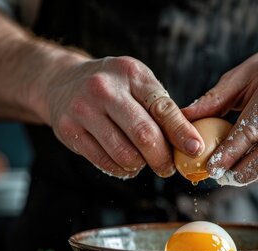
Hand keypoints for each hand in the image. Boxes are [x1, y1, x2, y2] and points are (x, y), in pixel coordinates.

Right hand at [45, 56, 203, 178]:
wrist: (61, 82)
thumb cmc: (113, 88)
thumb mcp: (138, 84)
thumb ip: (162, 109)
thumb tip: (190, 144)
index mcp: (131, 73)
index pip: (162, 108)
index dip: (182, 132)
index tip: (195, 149)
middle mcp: (105, 89)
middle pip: (144, 135)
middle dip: (162, 158)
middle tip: (168, 168)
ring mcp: (83, 109)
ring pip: (124, 154)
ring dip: (140, 165)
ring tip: (143, 162)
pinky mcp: (69, 130)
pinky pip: (104, 162)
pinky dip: (121, 169)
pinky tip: (125, 163)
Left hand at [183, 45, 257, 185]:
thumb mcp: (240, 76)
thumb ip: (212, 99)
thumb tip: (182, 118)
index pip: (253, 129)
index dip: (230, 152)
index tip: (211, 168)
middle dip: (240, 172)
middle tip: (220, 177)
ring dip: (252, 176)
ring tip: (233, 171)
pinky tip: (255, 161)